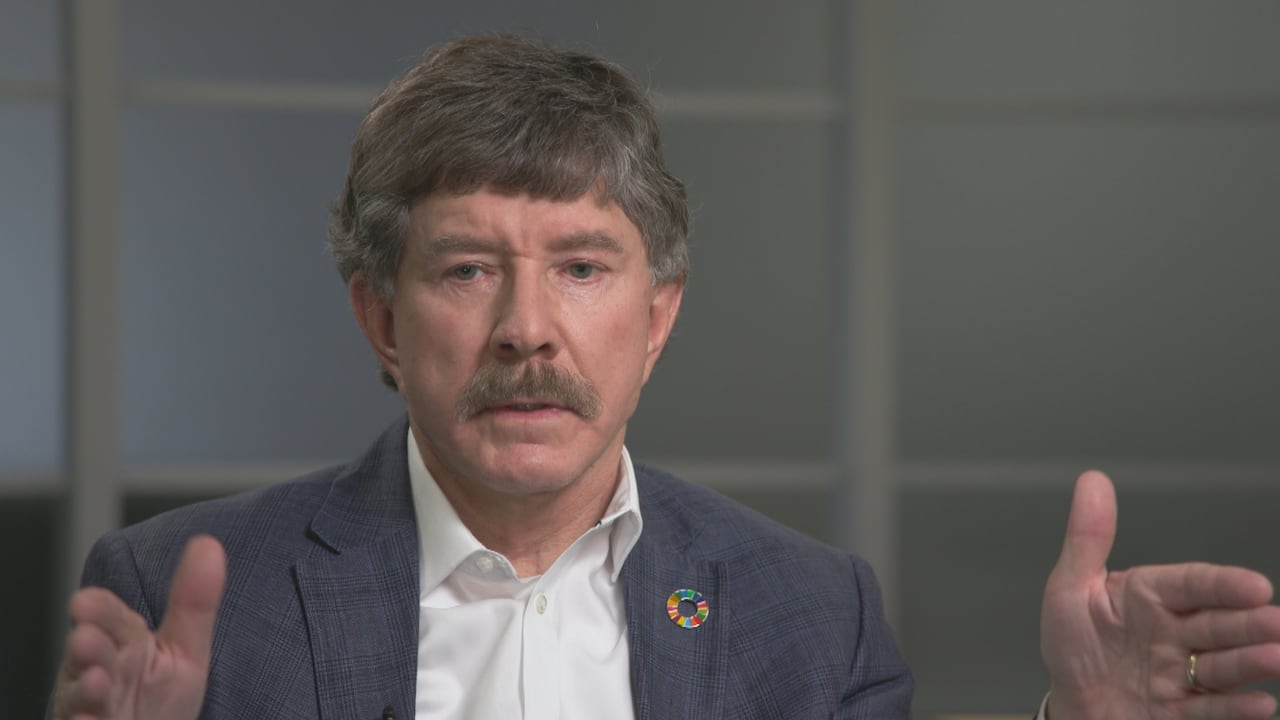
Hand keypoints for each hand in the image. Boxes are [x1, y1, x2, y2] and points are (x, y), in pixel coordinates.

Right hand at [53, 535, 225, 719]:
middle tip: (86, 639)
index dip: (99, 611)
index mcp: (124, 643)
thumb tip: (209, 543)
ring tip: (97, 681)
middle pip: (90, 656)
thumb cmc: (161, 698)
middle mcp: (100, 672)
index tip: (85, 602)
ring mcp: (91, 707)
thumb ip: (193, 602)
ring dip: (85, 689)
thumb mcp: (185, 649)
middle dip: (86, 647)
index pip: (110, 619)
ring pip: (80, 696)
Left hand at [1041, 471, 1279, 719]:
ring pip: (1221, 665)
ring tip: (1276, 657)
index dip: (1223, 585)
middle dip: (1249, 624)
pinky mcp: (1180, 710)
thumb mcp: (1070, 589)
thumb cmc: (1073, 646)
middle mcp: (1172, 632)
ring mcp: (1180, 672)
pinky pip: (1210, 708)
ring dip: (1250, 661)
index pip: (1191, 585)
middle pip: (1216, 624)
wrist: (1072, 706)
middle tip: (1277, 624)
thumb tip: (1092, 481)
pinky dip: (1234, 707)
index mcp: (1149, 598)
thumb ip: (1087, 539)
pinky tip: (1261, 703)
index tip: (1255, 585)